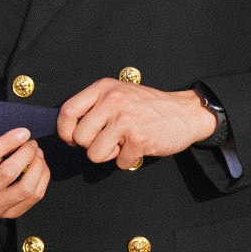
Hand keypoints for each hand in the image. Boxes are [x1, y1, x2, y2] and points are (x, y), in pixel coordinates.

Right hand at [0, 127, 49, 219]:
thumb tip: (16, 136)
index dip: (7, 142)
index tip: (23, 132)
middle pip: (8, 173)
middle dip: (26, 153)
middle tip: (31, 143)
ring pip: (26, 188)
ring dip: (37, 167)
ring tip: (37, 154)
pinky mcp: (8, 214)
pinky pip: (34, 197)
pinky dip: (42, 179)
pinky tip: (40, 167)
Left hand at [57, 78, 216, 169]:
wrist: (185, 112)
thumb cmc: (148, 106)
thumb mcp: (117, 93)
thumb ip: (94, 105)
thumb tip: (68, 128)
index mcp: (103, 88)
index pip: (67, 111)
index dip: (65, 131)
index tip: (71, 139)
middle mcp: (112, 101)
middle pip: (80, 137)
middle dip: (91, 145)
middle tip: (108, 140)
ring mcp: (125, 119)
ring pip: (95, 153)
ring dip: (109, 155)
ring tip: (123, 143)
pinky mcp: (138, 138)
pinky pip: (119, 162)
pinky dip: (128, 160)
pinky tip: (138, 147)